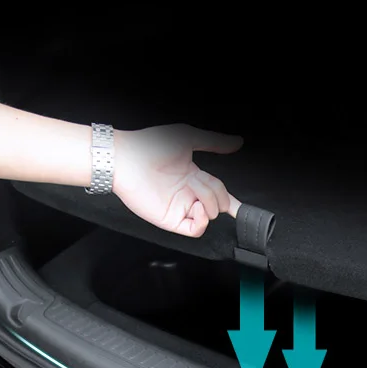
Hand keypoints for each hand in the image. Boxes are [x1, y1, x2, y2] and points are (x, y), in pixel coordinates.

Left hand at [112, 124, 242, 236]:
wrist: (126, 157)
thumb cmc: (149, 145)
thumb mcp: (189, 137)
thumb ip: (215, 142)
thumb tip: (238, 142)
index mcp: (194, 177)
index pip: (220, 194)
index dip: (233, 202)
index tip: (241, 206)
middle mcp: (188, 194)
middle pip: (218, 204)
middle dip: (218, 194)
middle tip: (202, 182)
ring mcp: (180, 208)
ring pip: (210, 216)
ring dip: (208, 201)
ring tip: (193, 186)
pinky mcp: (171, 220)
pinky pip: (195, 230)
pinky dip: (202, 221)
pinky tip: (196, 206)